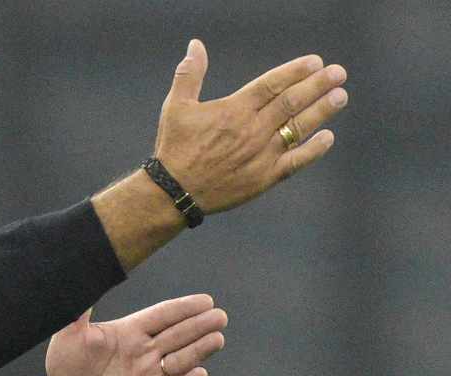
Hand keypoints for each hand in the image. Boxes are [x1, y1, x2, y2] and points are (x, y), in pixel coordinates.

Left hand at [43, 294, 226, 375]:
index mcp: (130, 331)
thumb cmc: (66, 365)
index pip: (162, 315)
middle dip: (200, 325)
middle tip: (219, 316)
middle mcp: (145, 350)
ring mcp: (150, 374)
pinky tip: (198, 373)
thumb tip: (81, 279)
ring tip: (216, 339)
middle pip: (179, 334)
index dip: (184, 308)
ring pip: (182, 359)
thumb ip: (78, 312)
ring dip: (199, 350)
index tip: (206, 300)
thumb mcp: (68, 335)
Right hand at [154, 39, 348, 212]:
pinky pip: (296, 161)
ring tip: (340, 96)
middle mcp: (253, 130)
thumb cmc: (174, 147)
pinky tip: (328, 137)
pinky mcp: (264, 177)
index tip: (315, 62)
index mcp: (234, 110)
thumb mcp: (176, 106)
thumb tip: (196, 44)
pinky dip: (314, 150)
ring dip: (322, 111)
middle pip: (292, 102)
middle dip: (318, 85)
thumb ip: (189, 74)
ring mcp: (261, 154)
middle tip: (338, 73)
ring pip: (299, 128)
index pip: (272, 85)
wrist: (173, 192)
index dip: (296, 71)